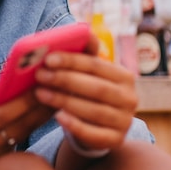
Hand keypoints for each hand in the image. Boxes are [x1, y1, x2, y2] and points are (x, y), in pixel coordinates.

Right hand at [0, 89, 53, 169]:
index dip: (19, 103)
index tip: (36, 87)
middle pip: (17, 127)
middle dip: (38, 108)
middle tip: (57, 88)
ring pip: (23, 135)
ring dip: (41, 117)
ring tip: (58, 97)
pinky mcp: (2, 160)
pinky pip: (21, 140)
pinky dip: (34, 125)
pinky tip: (45, 112)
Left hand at [32, 37, 137, 151]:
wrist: (98, 126)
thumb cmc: (89, 91)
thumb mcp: (89, 74)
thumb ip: (85, 54)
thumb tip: (81, 29)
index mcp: (125, 76)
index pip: (97, 66)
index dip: (72, 61)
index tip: (48, 58)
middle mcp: (130, 99)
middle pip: (96, 88)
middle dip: (65, 80)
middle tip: (40, 75)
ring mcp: (125, 121)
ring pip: (93, 111)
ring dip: (64, 101)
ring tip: (40, 93)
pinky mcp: (116, 140)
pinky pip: (94, 134)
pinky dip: (75, 125)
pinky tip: (57, 116)